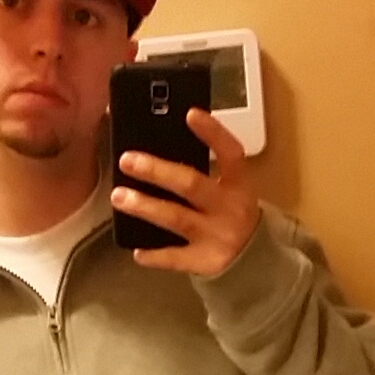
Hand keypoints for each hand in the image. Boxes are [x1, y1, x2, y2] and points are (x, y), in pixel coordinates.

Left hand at [111, 107, 260, 275]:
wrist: (256, 257)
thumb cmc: (232, 211)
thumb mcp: (229, 186)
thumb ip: (204, 168)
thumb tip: (158, 146)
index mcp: (238, 183)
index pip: (229, 152)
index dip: (212, 133)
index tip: (190, 113)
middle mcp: (229, 207)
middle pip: (191, 185)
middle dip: (157, 171)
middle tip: (127, 160)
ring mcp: (217, 236)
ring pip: (177, 218)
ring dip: (145, 206)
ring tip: (118, 196)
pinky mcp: (206, 261)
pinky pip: (176, 258)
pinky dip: (155, 255)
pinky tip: (137, 251)